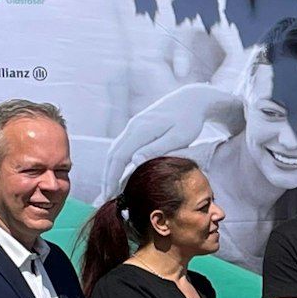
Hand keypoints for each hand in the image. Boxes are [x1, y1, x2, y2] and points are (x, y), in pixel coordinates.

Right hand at [100, 84, 243, 200]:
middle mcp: (133, 127)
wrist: (191, 99)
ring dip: (110, 170)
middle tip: (105, 198)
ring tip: (109, 190)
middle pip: (112, 155)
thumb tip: (133, 161)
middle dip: (107, 177)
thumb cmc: (189, 120)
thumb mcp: (178, 137)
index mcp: (141, 130)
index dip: (112, 177)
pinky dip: (117, 162)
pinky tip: (119, 174)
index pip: (119, 157)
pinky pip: (121, 147)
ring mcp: (133, 126)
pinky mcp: (137, 127)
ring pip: (115, 151)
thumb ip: (156, 149)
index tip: (110, 195)